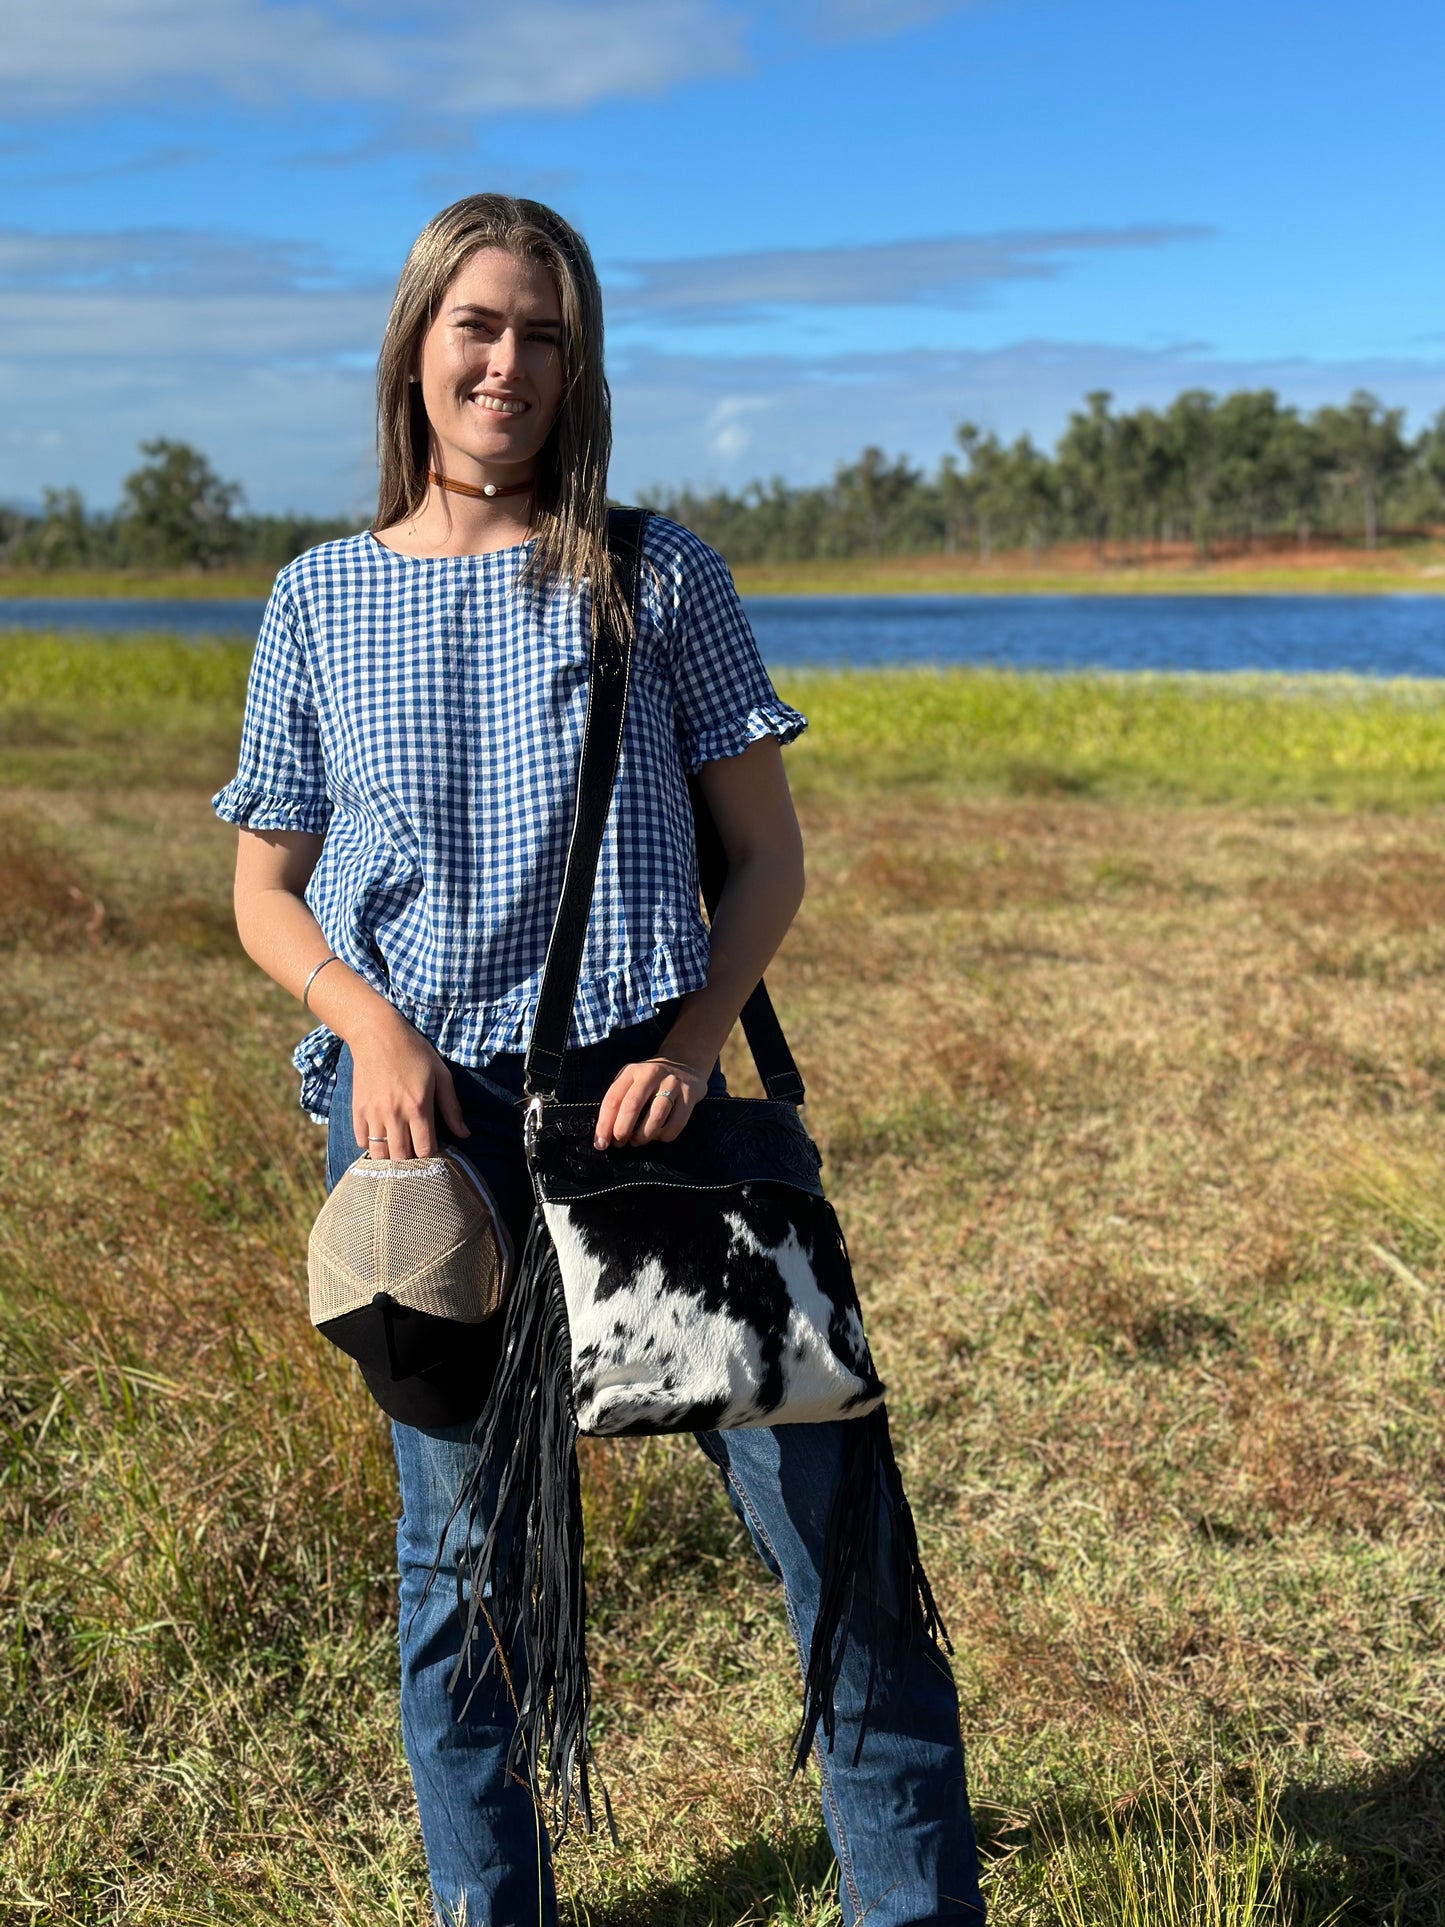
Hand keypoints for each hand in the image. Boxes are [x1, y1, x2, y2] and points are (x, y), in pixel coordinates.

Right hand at [350, 1009, 469, 1160]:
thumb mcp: (441, 1075)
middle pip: (402, 1157)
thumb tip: (464, 1135)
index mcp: (418, 1107)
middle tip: (415, 1149)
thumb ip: (452, 1108)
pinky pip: (362, 1141)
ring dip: (390, 1155)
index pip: (425, 1149)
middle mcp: (394, 1114)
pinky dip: (371, 1145)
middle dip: (411, 1159)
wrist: (377, 1034)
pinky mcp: (358, 1110)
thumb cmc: (414, 1052)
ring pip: (380, 1153)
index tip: (432, 1147)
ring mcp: (373, 1113)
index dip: (431, 1154)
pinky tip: (382, 1136)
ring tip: (398, 1147)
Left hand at [593, 1056, 707, 1149]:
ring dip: (643, 1136)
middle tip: (620, 1143)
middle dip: (622, 1130)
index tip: (601, 1143)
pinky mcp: (689, 1095)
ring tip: (638, 1141)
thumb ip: (619, 1099)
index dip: (604, 1124)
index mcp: (632, 1072)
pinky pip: (676, 1124)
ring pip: (656, 1116)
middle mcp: (651, 1074)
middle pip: (632, 1105)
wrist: (685, 1062)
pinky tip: (658, 1136)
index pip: (613, 1099)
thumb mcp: (631, 1079)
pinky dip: (664, 1136)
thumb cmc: (651, 1078)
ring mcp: (672, 1084)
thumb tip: (605, 1133)